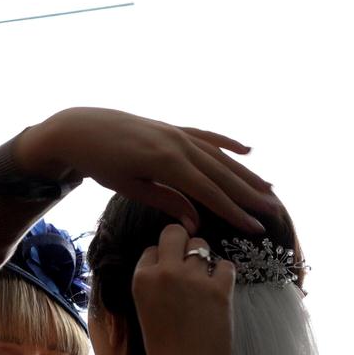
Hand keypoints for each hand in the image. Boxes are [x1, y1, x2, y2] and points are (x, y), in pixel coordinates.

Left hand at [14, 107, 277, 234]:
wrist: (80, 128)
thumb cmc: (100, 163)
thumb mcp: (129, 186)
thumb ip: (165, 201)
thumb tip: (195, 225)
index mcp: (166, 162)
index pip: (209, 192)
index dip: (234, 211)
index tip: (254, 227)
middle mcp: (178, 143)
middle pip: (221, 173)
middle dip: (248, 194)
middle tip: (273, 211)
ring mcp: (177, 132)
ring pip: (218, 155)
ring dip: (245, 172)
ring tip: (268, 188)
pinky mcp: (172, 127)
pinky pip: (206, 136)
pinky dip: (227, 143)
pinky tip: (247, 150)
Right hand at [134, 224, 235, 354]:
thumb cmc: (164, 351)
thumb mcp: (146, 311)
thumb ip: (154, 284)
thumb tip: (171, 263)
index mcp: (141, 279)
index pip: (153, 249)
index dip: (164, 260)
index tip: (170, 277)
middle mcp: (165, 273)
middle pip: (174, 232)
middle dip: (184, 244)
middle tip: (191, 266)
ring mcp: (192, 279)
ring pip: (202, 245)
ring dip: (205, 262)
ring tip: (204, 286)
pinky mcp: (219, 289)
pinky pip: (226, 265)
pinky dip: (225, 277)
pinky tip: (219, 295)